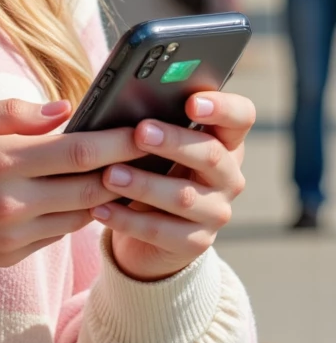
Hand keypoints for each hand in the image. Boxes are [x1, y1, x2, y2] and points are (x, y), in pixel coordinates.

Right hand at [0, 98, 140, 299]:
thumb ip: (12, 111)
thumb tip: (65, 110)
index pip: (77, 150)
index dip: (118, 140)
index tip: (146, 128)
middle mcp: (12, 201)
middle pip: (92, 187)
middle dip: (129, 169)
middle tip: (154, 152)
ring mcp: (15, 234)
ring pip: (83, 214)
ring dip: (107, 195)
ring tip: (125, 173)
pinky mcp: (14, 255)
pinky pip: (60, 233)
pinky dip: (76, 213)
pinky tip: (83, 196)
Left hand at [93, 89, 253, 280]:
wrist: (147, 227)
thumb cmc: (149, 167)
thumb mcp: (155, 143)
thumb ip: (150, 120)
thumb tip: (121, 100)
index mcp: (223, 140)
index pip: (241, 116)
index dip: (222, 108)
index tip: (192, 102)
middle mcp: (228, 176)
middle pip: (212, 155)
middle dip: (174, 142)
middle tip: (140, 132)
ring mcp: (215, 211)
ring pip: (184, 197)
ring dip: (144, 184)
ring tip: (109, 175)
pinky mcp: (195, 243)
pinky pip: (161, 231)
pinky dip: (127, 219)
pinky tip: (100, 209)